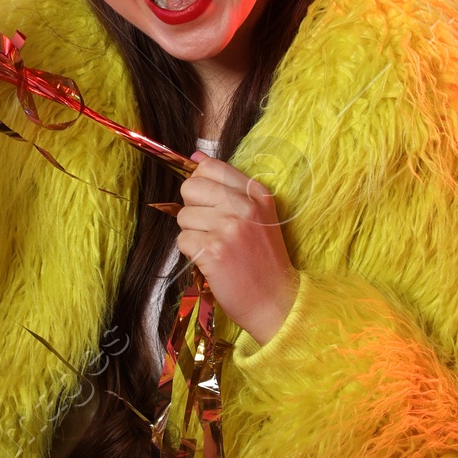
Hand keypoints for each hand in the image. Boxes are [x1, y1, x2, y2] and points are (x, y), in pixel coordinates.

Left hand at [176, 154, 298, 347]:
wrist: (276, 300)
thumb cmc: (262, 259)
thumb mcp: (257, 215)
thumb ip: (227, 185)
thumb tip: (195, 157)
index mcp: (257, 193)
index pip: (210, 167)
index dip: (201, 185)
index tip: (210, 204)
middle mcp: (244, 206)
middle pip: (190, 187)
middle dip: (193, 209)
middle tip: (212, 229)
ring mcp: (228, 227)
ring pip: (183, 216)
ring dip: (192, 234)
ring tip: (215, 248)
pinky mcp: (213, 250)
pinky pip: (182, 239)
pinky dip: (191, 253)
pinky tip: (211, 261)